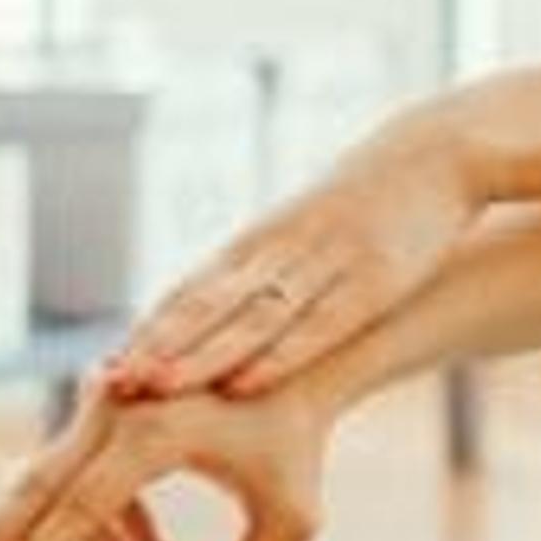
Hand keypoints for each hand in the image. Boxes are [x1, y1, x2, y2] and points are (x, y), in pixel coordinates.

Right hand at [0, 378, 330, 540]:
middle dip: (0, 537)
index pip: (86, 501)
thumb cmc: (299, 446)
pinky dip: (117, 530)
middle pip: (42, 486)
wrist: (299, 367)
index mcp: (158, 428)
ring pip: (66, 492)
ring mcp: (108, 405)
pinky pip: (88, 482)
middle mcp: (120, 408)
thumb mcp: (293, 522)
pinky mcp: (108, 412)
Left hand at [106, 114, 480, 399]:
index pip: (190, 292)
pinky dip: (281, 355)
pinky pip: (321, 324)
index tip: (102, 374)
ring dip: (200, 354)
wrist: (438, 152)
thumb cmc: (371, 202)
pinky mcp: (376, 279)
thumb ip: (267, 273)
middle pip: (206, 305)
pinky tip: (246, 383)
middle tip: (108, 386)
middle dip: (156, 347)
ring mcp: (327, 263)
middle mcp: (282, 250)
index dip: (147, 332)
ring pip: (252, 316)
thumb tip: (214, 320)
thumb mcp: (309, 230)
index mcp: (262, 242)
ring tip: (155, 388)